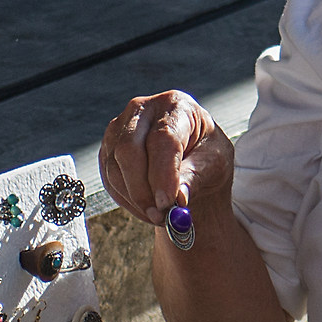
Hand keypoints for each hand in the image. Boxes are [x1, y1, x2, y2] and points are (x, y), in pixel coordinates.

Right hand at [100, 90, 233, 226]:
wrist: (192, 158)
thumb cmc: (206, 155)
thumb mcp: (213, 164)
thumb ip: (195, 178)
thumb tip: (178, 198)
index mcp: (175, 105)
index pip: (163, 138)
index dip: (163, 173)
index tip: (167, 202)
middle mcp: (142, 109)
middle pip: (129, 149)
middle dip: (142, 189)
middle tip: (159, 215)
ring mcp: (119, 128)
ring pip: (114, 167)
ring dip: (135, 199)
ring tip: (159, 215)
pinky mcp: (108, 149)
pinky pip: (108, 178)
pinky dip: (126, 199)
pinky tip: (146, 208)